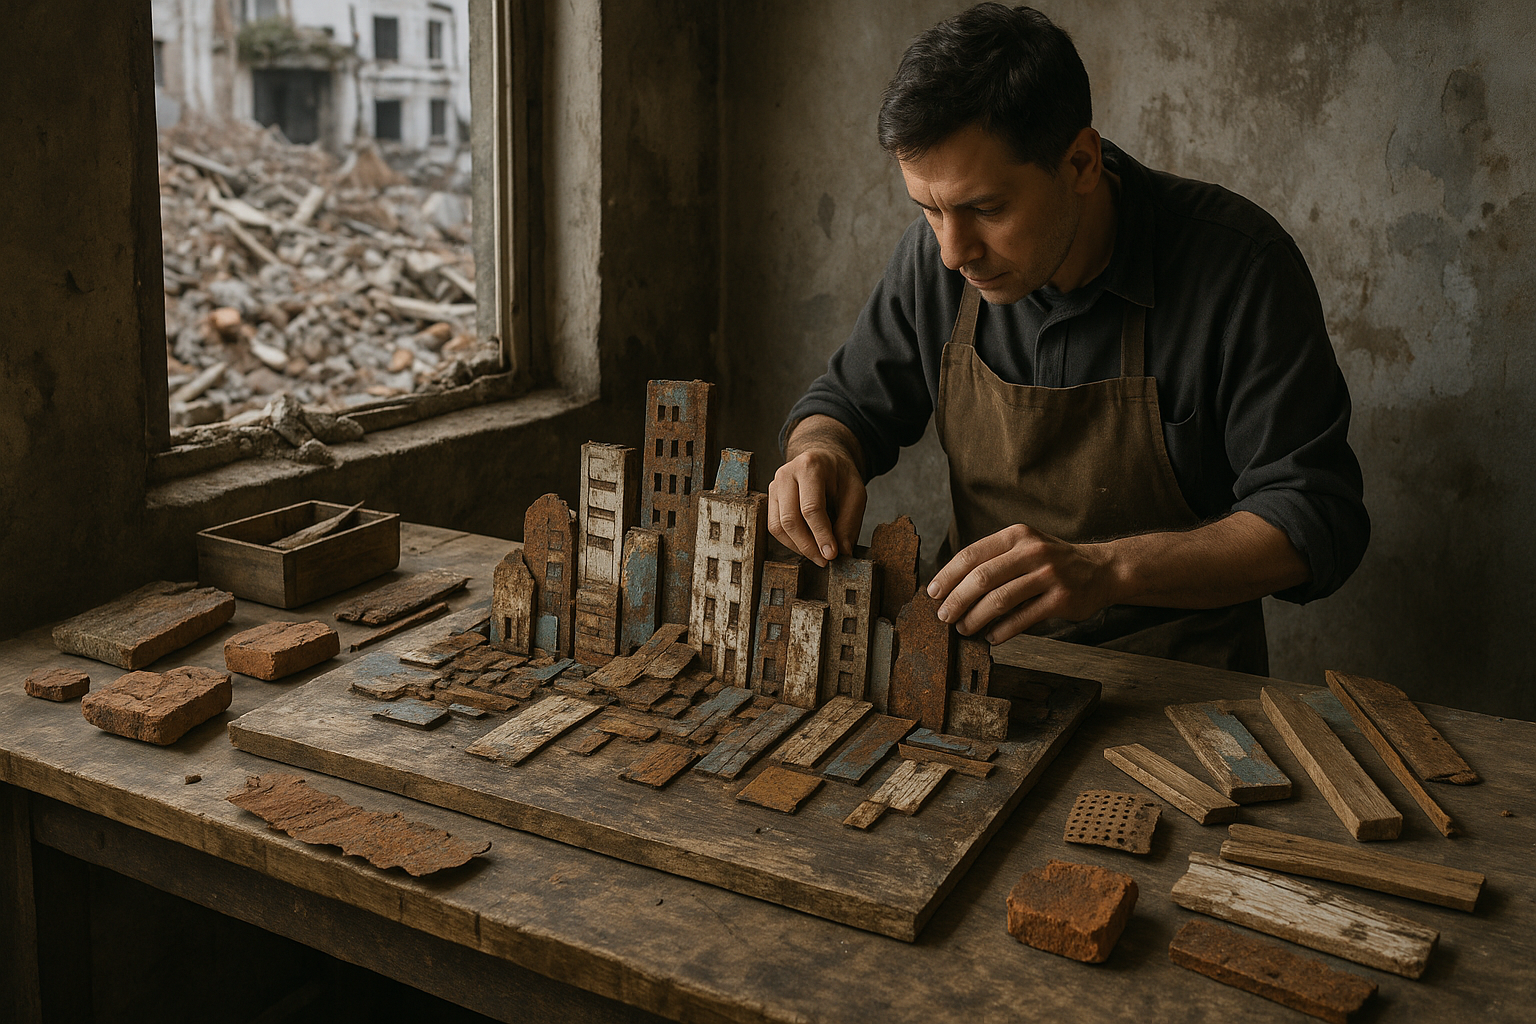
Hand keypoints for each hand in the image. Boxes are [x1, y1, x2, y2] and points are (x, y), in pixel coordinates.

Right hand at [769, 418, 867, 566]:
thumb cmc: (840, 475)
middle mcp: (786, 473)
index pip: (811, 508)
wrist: (824, 459)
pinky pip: (774, 526)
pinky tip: (807, 545)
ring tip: (818, 555)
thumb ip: (849, 522)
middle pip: (790, 519)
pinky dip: (790, 541)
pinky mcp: (770, 497)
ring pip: (778, 526)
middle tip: (824, 561)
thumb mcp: (856, 494)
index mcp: (810, 466)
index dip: (821, 535)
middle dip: (808, 546)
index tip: (832, 555)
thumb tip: (842, 552)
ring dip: (798, 547)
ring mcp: (774, 485)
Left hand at [926, 524, 1114, 642]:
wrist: (1102, 570)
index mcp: (1017, 535)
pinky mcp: (1061, 599)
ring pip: (1000, 600)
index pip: (972, 554)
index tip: (932, 593)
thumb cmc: (1052, 562)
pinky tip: (991, 637)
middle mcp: (1032, 551)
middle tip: (943, 616)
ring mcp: (1048, 575)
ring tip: (964, 629)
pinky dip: (1001, 631)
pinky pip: (1022, 618)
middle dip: (957, 600)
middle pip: (982, 578)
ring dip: (975, 618)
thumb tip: (951, 587)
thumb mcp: (1025, 547)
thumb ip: (994, 560)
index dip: (948, 575)